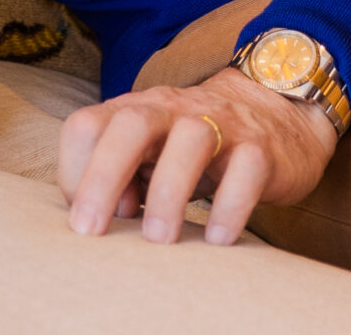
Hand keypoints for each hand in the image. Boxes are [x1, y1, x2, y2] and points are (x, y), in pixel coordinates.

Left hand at [57, 67, 336, 246]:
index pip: (86, 124)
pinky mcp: (261, 147)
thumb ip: (119, 178)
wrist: (276, 116)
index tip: (83, 222)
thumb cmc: (195, 149)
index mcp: (137, 111)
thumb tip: (99, 219)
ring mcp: (221, 123)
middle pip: (132, 123)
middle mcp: (173, 109)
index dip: (74, 171)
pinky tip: (217, 240)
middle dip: (104, 175)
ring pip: (192, 138)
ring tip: (159, 241)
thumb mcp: (150, 155)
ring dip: (169, 191)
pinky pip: (247, 168)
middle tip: (91, 232)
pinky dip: (231, 205)